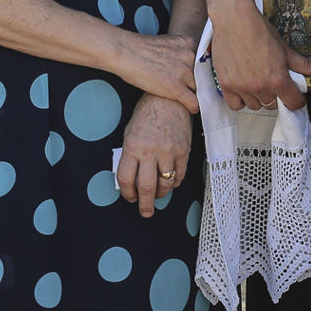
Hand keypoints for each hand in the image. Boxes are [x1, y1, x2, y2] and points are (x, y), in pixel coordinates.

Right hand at [117, 33, 201, 113]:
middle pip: (204, 76)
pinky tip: (189, 109)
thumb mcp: (167, 42)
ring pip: (200, 90)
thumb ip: (180, 51)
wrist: (125, 52)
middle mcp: (190, 57)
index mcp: (189, 44)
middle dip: (199, 84)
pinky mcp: (176, 88)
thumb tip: (185, 64)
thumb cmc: (140, 48)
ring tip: (190, 100)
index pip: (204, 62)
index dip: (201, 72)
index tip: (200, 79)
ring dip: (196, 96)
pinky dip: (193, 108)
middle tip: (194, 91)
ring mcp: (184, 73)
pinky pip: (194, 103)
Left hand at [117, 93, 190, 217]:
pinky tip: (169, 182)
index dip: (127, 193)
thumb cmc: (147, 115)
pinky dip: (174, 183)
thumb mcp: (130, 133)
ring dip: (161, 194)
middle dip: (145, 205)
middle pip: (147, 188)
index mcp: (133, 146)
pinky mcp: (184, 152)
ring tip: (157, 195)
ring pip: (165, 184)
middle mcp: (150, 151)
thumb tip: (131, 180)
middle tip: (145, 212)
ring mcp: (169, 152)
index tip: (129, 197)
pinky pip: (179, 176)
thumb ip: (130, 156)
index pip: (126, 179)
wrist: (169, 98)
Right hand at [209, 0, 310, 111]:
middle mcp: (260, 87)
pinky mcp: (226, 85)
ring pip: (255, 105)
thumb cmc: (258, 30)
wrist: (234, 20)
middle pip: (273, 105)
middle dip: (276, 96)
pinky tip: (244, 88)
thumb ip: (302, 64)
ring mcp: (242, 87)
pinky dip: (241, 100)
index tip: (294, 96)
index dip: (297, 100)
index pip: (293, 103)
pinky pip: (236, 105)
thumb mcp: (284, 48)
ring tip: (257, 82)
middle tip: (273, 82)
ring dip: (258, 98)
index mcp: (277, 79)